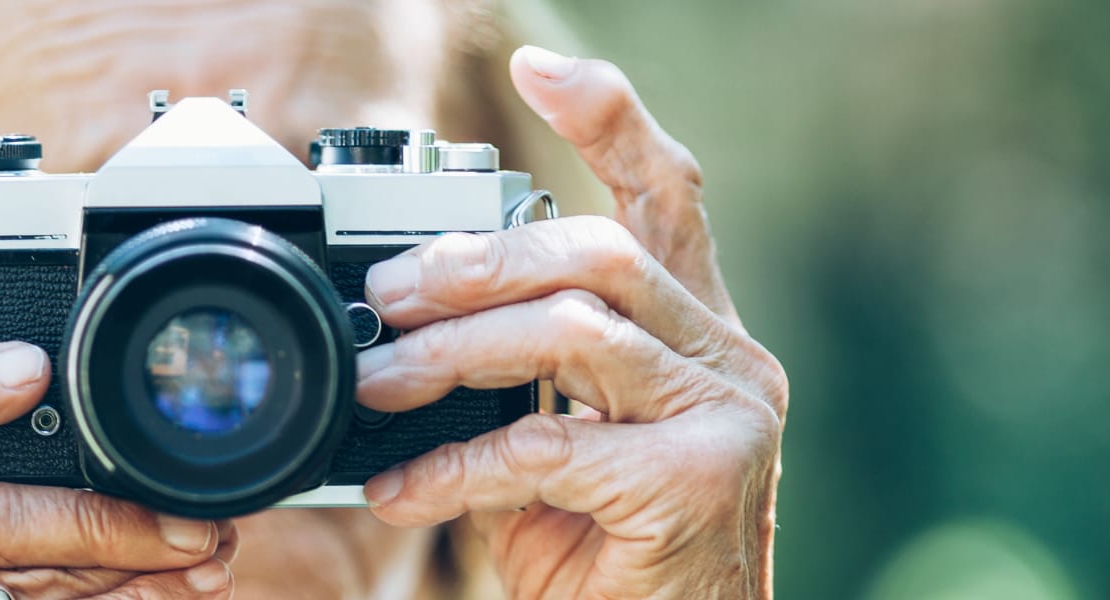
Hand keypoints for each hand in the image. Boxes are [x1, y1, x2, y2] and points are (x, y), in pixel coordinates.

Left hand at [357, 46, 786, 598]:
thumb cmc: (609, 566)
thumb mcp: (560, 459)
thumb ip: (522, 385)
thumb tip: (410, 331)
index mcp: (700, 337)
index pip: (671, 198)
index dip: (610, 122)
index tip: (539, 68)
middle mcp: (731, 362)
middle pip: (600, 253)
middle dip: (475, 263)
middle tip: (386, 298)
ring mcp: (728, 417)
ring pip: (573, 330)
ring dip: (453, 351)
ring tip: (377, 382)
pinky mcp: (699, 480)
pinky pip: (549, 444)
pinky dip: (457, 464)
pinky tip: (405, 490)